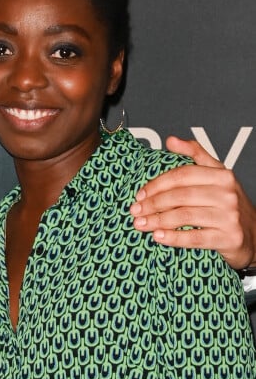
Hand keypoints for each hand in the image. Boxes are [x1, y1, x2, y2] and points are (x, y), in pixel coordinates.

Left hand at [130, 136, 255, 269]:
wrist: (254, 234)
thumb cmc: (228, 202)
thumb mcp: (217, 174)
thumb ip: (195, 154)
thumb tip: (171, 140)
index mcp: (221, 175)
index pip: (181, 175)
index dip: (157, 184)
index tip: (140, 193)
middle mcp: (227, 194)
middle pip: (180, 196)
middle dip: (153, 204)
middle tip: (135, 211)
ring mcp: (229, 216)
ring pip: (184, 216)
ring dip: (157, 221)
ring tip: (140, 224)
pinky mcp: (229, 238)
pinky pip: (195, 238)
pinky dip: (173, 238)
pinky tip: (158, 237)